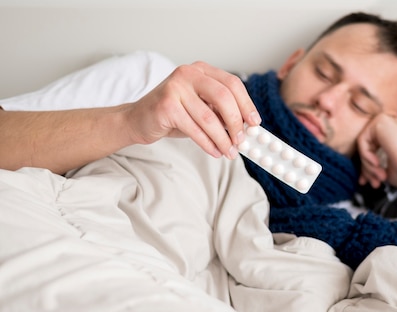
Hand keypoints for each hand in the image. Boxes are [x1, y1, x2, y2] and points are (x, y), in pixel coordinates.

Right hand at [123, 61, 260, 158]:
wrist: (137, 119)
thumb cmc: (173, 114)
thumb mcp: (201, 108)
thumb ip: (221, 112)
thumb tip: (247, 127)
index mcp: (201, 71)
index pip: (232, 84)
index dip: (246, 104)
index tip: (255, 123)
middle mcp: (188, 74)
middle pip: (224, 97)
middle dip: (236, 123)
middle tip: (242, 141)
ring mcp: (175, 87)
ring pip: (209, 117)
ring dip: (223, 139)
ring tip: (229, 152)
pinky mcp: (166, 105)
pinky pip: (194, 128)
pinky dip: (208, 143)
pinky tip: (215, 151)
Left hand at [356, 113, 396, 188]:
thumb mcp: (385, 169)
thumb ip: (373, 165)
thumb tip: (362, 176)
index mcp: (392, 133)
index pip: (371, 147)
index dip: (368, 166)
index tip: (368, 181)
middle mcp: (389, 123)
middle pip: (366, 146)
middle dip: (367, 167)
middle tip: (374, 182)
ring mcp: (385, 119)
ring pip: (363, 144)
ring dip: (367, 164)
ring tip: (379, 176)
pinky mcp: (380, 120)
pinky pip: (362, 140)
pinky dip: (366, 156)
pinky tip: (377, 164)